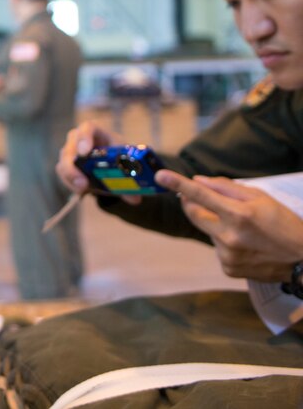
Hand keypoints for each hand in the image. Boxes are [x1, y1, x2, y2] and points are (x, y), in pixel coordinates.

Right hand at [56, 120, 125, 195]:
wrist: (111, 160)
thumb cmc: (116, 154)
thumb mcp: (125, 160)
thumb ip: (130, 178)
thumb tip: (134, 198)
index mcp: (95, 132)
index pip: (87, 128)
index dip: (84, 138)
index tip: (84, 152)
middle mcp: (78, 139)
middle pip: (70, 148)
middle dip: (73, 166)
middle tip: (83, 182)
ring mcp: (70, 152)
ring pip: (63, 163)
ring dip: (71, 177)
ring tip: (82, 189)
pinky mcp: (66, 166)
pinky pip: (64, 174)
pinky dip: (71, 184)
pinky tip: (81, 191)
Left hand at [156, 170, 302, 281]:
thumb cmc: (285, 224)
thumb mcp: (262, 199)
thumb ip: (227, 188)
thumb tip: (199, 180)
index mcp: (239, 215)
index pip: (201, 195)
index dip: (179, 184)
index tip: (160, 176)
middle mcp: (229, 236)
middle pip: (194, 214)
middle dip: (192, 203)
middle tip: (199, 197)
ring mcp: (227, 255)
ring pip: (208, 231)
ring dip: (217, 225)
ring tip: (244, 230)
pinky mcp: (228, 268)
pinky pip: (217, 248)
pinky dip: (225, 243)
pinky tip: (245, 246)